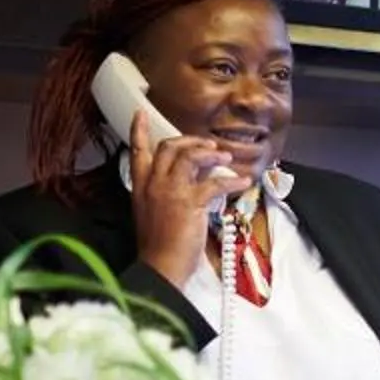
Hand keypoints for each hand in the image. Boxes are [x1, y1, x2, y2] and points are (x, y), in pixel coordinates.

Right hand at [129, 110, 249, 282]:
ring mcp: (170, 191)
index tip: (141, 113)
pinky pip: (214, 182)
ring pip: (189, 157)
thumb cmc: (159, 246)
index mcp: (140, 187)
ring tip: (225, 158)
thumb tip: (191, 181)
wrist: (160, 266)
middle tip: (207, 144)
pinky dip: (231, 181)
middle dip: (190, 140)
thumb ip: (165, 193)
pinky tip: (242, 182)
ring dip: (211, 154)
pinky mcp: (189, 202)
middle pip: (169, 147)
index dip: (139, 130)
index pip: (137, 152)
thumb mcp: (153, 213)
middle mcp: (153, 184)